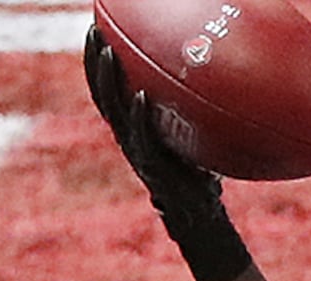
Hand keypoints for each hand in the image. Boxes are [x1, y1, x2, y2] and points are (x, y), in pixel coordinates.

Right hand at [81, 27, 252, 280]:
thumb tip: (217, 72)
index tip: (94, 30)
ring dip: (109, 82)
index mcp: (133, 128)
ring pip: (115, 113)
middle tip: (93, 31)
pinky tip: (140, 96)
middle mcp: (130, 138)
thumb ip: (190, 111)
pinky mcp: (153, 169)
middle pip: (103, 94)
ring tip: (108, 54)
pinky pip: (143, 139)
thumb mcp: (193, 136)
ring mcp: (139, 154)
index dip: (96, 62)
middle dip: (95, 63)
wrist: (200, 219)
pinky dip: (140, 117)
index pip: (107, 89)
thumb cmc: (199, 175)